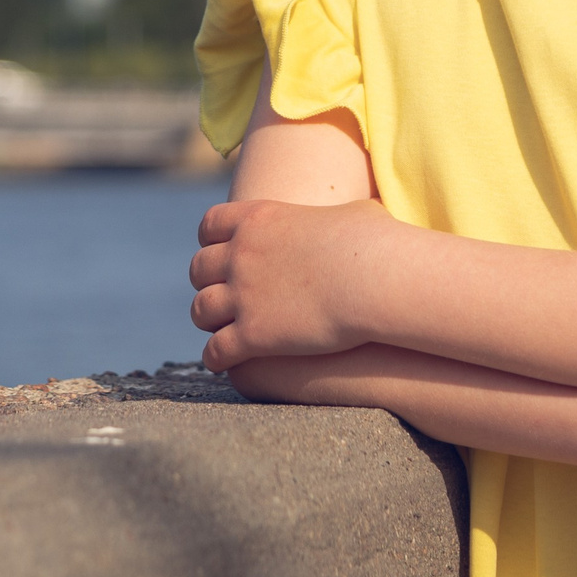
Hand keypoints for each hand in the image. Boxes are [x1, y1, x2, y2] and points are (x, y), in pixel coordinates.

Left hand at [189, 198, 397, 370]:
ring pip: (201, 310)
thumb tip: (358, 219)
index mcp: (259, 219)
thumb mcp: (355, 214)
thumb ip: (338, 216)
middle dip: (206, 282)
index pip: (211, 224)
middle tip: (219, 293)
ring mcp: (242, 295)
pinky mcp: (251, 336)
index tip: (218, 251)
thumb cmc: (377, 244)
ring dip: (208, 320)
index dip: (211, 240)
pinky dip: (215, 357)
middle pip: (199, 268)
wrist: (376, 281)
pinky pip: (215, 350)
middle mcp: (241, 254)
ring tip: (217, 329)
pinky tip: (222, 362)